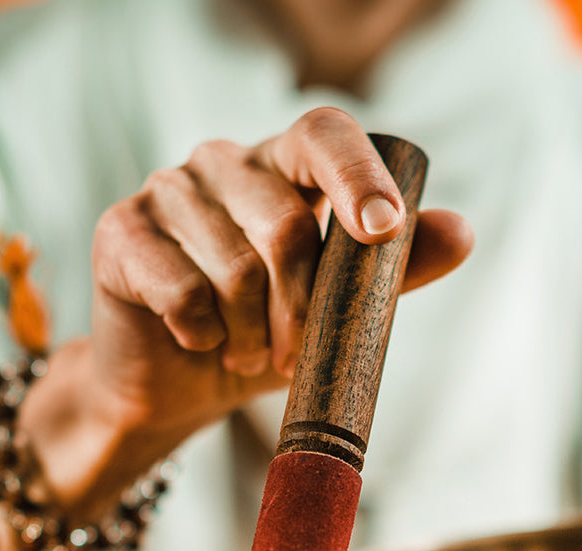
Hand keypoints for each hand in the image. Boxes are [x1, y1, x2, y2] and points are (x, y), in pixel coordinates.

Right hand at [86, 105, 472, 453]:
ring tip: (247, 351)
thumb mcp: (337, 310)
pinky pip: (181, 292)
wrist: (175, 386)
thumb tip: (461, 231)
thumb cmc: (263, 334)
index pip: (325, 135)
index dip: (358, 175)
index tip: (383, 230)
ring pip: (235, 268)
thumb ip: (393, 271)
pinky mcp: (120, 232)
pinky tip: (198, 340)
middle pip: (286, 226)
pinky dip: (202, 334)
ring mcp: (167, 190)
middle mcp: (223, 162)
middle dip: (301, 310)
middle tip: (291, 351)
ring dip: (252, 333)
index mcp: (283, 166)